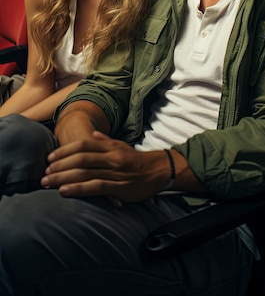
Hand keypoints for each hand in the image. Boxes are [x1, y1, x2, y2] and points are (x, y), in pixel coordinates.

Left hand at [41, 131, 169, 202]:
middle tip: (44, 173)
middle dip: (59, 166)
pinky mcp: (118, 187)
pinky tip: (65, 191)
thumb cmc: (138, 160)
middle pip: (80, 159)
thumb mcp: (122, 146)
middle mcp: (111, 157)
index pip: (83, 145)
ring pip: (84, 173)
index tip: (50, 158)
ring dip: (63, 178)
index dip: (64, 151)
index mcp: (110, 146)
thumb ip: (106, 141)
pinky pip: (95, 187)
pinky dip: (78, 189)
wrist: (160, 170)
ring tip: (48, 183)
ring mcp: (114, 172)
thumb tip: (93, 134)